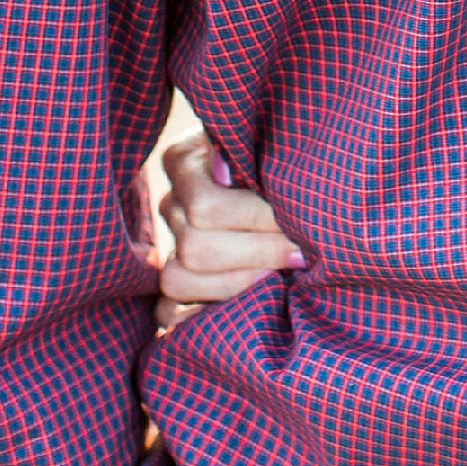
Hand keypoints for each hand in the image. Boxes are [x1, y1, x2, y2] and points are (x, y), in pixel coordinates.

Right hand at [154, 134, 303, 331]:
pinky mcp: (173, 282)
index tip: (297, 223)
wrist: (285, 183)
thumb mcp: (272, 148)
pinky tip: (243, 308)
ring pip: (177, 279)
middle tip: (299, 254)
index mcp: (186, 161)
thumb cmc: (282, 161)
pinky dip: (201, 317)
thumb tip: (257, 187)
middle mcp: (171, 202)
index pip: (206, 206)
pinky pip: (167, 313)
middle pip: (196, 246)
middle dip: (256, 253)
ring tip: (278, 278)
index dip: (256, 219)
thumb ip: (263, 163)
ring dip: (235, 284)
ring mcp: (168, 244)